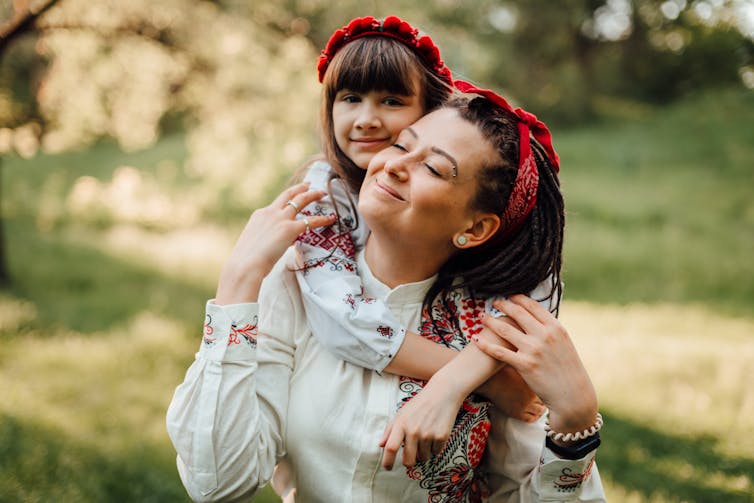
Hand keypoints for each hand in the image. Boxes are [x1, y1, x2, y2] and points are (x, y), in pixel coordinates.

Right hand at [215, 182, 334, 303]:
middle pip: (288, 195)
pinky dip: (323, 219)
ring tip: (322, 193)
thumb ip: (266, 240)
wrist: (245, 265)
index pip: (275, 206)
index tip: (292, 200)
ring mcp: (280, 219)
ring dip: (312, 195)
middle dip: (299, 188)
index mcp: (259, 215)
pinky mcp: (290, 229)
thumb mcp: (254, 244)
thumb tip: (277, 245)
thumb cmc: (246, 261)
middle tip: (308, 185)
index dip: (285, 203)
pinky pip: (311, 221)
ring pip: (300, 200)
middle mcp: (270, 212)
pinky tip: (331, 218)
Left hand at [379, 377, 463, 469]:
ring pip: (423, 458)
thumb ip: (390, 430)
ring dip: (423, 452)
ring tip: (425, 436)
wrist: (442, 394)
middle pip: (408, 461)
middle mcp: (414, 431)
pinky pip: (435, 453)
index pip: (391, 448)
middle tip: (411, 454)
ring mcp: (428, 435)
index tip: (387, 468)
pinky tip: (435, 433)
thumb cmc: (419, 404)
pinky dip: (435, 447)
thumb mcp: (401, 413)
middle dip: (409, 462)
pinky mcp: (441, 437)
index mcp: (401, 424)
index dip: (387, 461)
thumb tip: (381, 445)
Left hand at [475, 295, 597, 434]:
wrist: (572, 394)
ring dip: (490, 321)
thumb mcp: (564, 343)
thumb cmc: (568, 369)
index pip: (533, 306)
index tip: (510, 296)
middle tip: (494, 302)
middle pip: (517, 313)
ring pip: (505, 330)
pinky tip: (476, 339)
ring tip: (482, 316)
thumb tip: (536, 318)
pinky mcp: (524, 365)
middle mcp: (544, 335)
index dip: (518, 299)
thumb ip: (550, 330)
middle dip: (503, 305)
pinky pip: (499, 352)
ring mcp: (533, 350)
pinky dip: (485, 344)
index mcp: (556, 328)